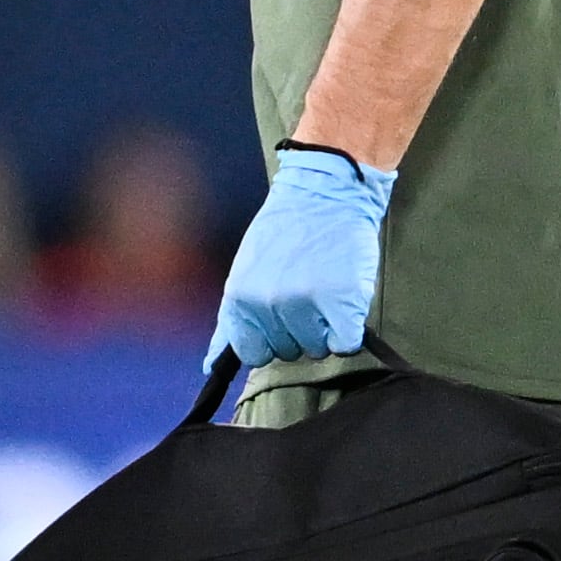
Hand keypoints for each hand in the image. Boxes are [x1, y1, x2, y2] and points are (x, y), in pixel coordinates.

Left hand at [213, 142, 392, 365]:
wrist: (327, 193)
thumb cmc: (286, 231)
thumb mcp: (244, 272)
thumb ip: (232, 320)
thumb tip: (211, 366)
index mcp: (240, 298)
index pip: (254, 353)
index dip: (271, 338)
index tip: (281, 317)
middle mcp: (269, 305)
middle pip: (289, 352)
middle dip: (299, 329)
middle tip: (307, 290)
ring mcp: (306, 305)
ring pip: (318, 349)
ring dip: (326, 328)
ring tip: (326, 289)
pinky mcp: (342, 304)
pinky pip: (346, 343)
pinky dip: (349, 329)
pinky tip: (344, 301)